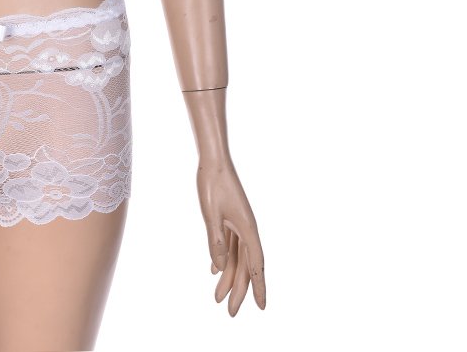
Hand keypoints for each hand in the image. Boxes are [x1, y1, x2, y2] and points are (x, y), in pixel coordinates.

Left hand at [197, 159, 265, 315]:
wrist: (212, 159)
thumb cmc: (212, 183)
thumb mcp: (210, 213)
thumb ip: (215, 241)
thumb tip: (218, 268)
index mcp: (247, 229)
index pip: (255, 265)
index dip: (258, 287)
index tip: (261, 308)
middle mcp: (246, 229)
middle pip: (245, 266)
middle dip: (239, 290)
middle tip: (230, 313)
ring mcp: (238, 224)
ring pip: (235, 257)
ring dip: (228, 277)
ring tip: (217, 297)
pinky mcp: (229, 218)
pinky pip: (228, 245)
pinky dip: (222, 259)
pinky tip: (214, 270)